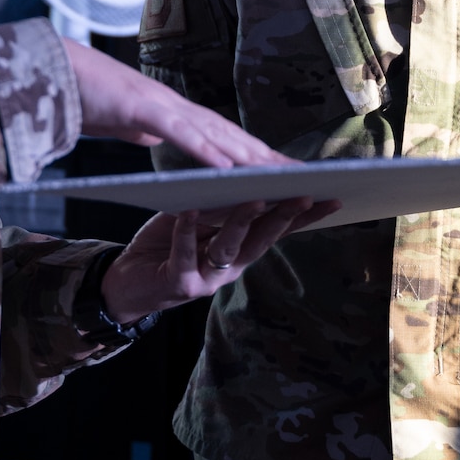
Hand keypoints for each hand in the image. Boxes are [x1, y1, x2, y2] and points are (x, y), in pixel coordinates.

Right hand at [62, 38, 287, 167]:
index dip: (255, 154)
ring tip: (278, 175)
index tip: (283, 171)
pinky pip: (179, 132)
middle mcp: (176, 106)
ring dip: (248, 156)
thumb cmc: (85, 96)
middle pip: (231, 135)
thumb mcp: (122, 122)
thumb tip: (154, 139)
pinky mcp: (140, 107)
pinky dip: (204, 149)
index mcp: (174, 113)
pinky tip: (226, 166)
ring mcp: (161, 105)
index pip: (224, 137)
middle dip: (267, 158)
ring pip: (214, 134)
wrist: (49, 72)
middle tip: (302, 176)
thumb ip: (142, 130)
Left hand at [100, 196, 340, 325]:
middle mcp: (231, 267)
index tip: (331, 198)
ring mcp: (208, 278)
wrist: (128, 281)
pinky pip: (185, 255)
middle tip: (303, 196)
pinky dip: (187, 232)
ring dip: (243, 223)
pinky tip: (189, 212)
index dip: (306, 218)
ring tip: (254, 199)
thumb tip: (248, 176)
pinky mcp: (180, 283)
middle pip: (262, 240)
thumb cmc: (167, 245)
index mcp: (241, 249)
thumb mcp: (200, 220)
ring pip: (231, 249)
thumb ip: (223, 208)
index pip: (279, 231)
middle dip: (284, 217)